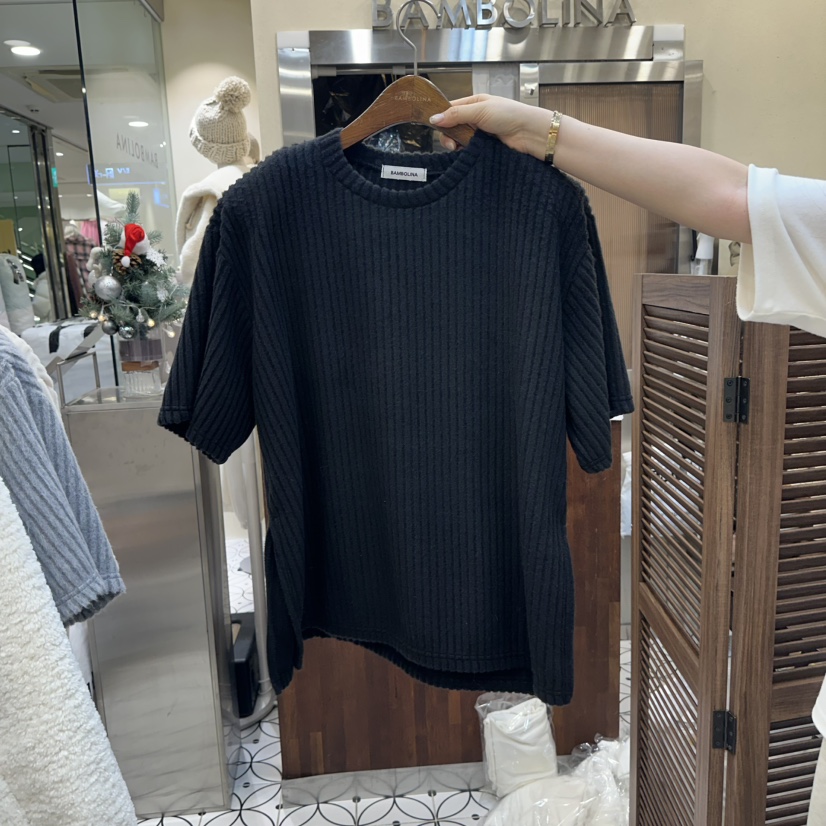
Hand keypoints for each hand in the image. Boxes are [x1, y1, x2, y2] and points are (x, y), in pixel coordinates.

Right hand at [431, 94, 553, 159]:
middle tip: (452, 144)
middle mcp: (475, 117)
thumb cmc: (509, 115)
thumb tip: (434, 119)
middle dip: (448, 136)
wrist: (529, 133)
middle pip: (452, 127)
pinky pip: (469, 150)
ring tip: (460, 149)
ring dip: (457, 145)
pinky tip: (466, 154)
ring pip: (459, 140)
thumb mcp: (480, 110)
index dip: (441, 118)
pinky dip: (465, 152)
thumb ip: (456, 115)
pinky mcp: (484, 147)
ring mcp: (480, 133)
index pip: (450, 109)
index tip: (436, 127)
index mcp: (474, 104)